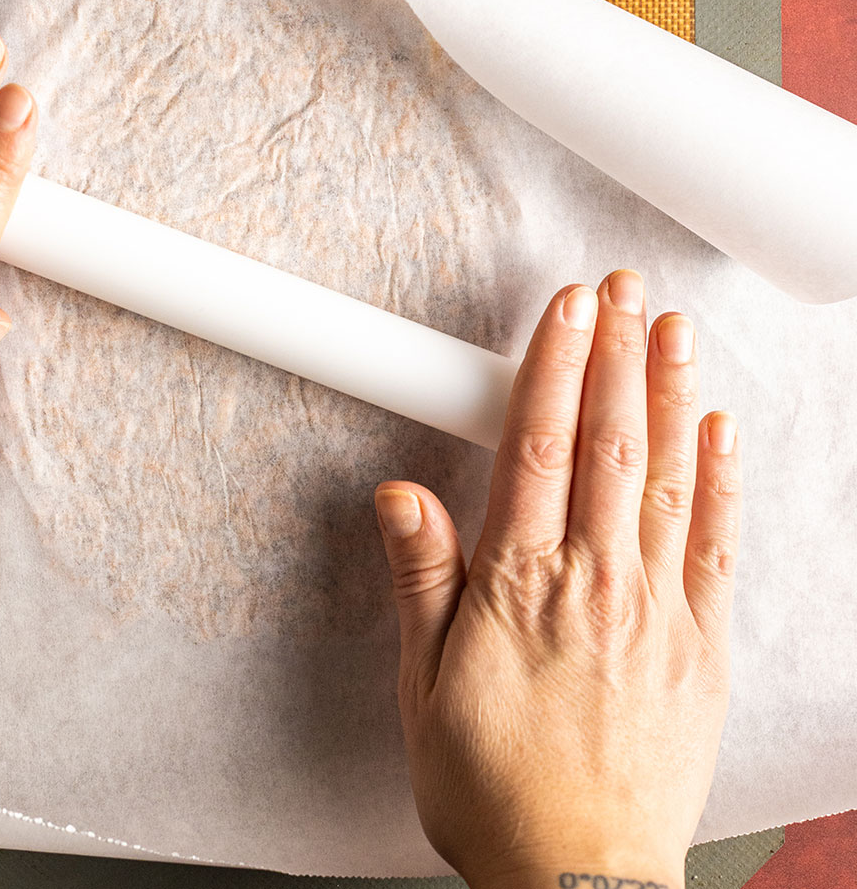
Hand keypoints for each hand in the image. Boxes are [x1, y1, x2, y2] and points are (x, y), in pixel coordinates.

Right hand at [375, 271, 740, 888]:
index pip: (537, 446)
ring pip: (664, 478)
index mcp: (519, 586)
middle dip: (615, 354)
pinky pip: (714, 546)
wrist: (578, 882)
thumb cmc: (494, 790)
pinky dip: (719, 480)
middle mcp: (594, 584)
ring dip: (669, 394)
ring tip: (672, 328)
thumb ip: (420, 581)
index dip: (554, 366)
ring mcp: (655, 611)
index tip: (566, 308)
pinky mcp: (701, 645)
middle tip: (623, 290)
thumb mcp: (423, 689)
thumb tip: (400, 496)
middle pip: (607, 443)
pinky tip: (719, 428)